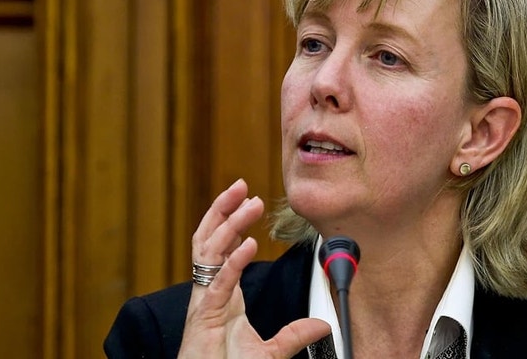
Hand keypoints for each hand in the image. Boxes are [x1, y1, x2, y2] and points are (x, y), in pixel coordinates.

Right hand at [178, 179, 330, 357]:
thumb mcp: (269, 351)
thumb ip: (294, 335)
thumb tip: (322, 325)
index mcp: (222, 294)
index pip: (222, 247)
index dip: (232, 221)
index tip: (249, 200)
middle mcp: (210, 292)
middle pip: (210, 239)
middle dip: (223, 209)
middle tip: (241, 185)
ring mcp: (204, 302)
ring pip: (209, 251)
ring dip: (227, 223)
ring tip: (246, 201)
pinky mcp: (204, 318)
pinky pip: (218, 284)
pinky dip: (233, 262)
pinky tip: (249, 244)